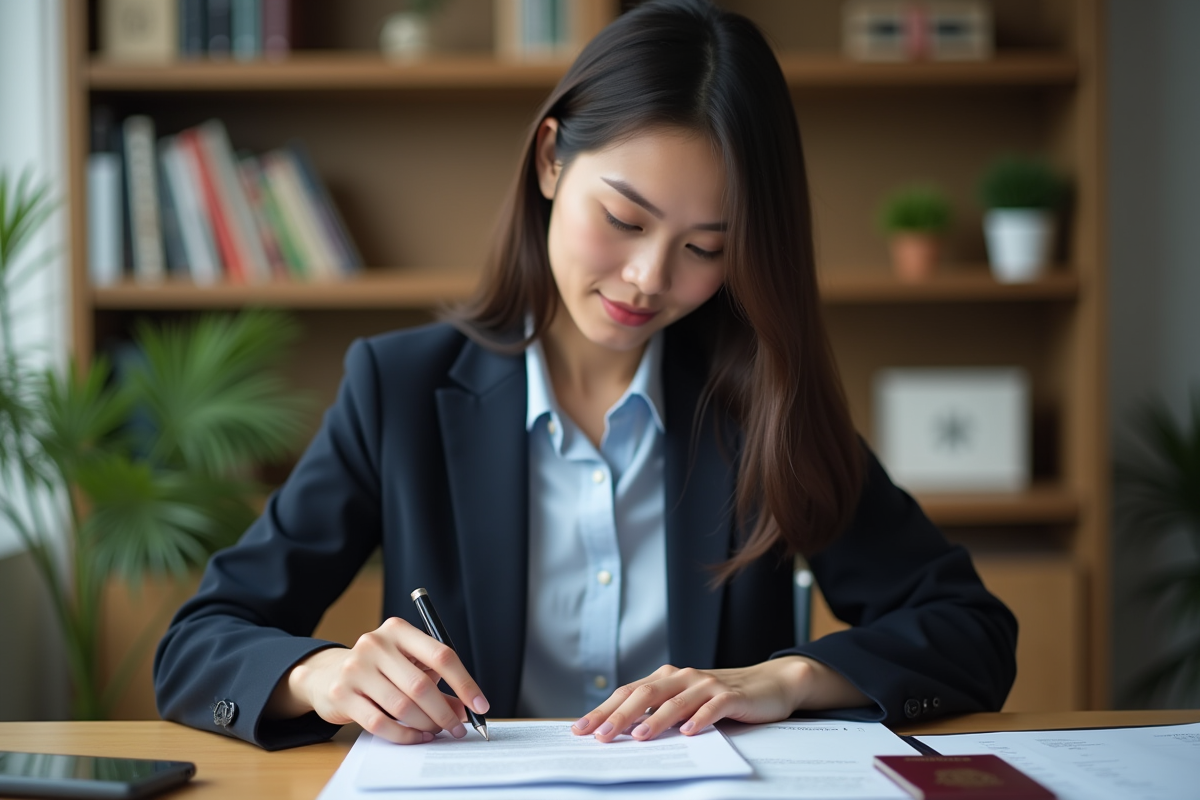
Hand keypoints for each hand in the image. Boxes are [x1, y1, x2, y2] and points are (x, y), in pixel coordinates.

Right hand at [266, 617, 490, 744]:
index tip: (480, 705)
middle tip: (458, 727)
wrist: (328, 674)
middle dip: (445, 711)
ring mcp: (355, 668)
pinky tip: (417, 736)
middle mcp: (375, 643)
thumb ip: (436, 682)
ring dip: (426, 724)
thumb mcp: (409, 665)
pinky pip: (380, 722)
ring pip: (402, 706)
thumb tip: (463, 710)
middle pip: (421, 684)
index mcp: (398, 630)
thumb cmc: (380, 668)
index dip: (464, 682)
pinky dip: (404, 734)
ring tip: (437, 731)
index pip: (441, 655)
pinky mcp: (341, 693)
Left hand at [572, 656, 866, 742]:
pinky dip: (700, 719)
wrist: (769, 684)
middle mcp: (682, 677)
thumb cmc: (722, 697)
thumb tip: (623, 732)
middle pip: (645, 695)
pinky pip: (713, 707)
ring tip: (640, 737)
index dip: (603, 710)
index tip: (580, 729)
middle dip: (620, 716)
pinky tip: (689, 732)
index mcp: (667, 679)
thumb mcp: (686, 703)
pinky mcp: (731, 695)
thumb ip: (659, 713)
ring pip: (676, 701)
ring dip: (657, 720)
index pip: (628, 693)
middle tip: (600, 736)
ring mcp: (707, 684)